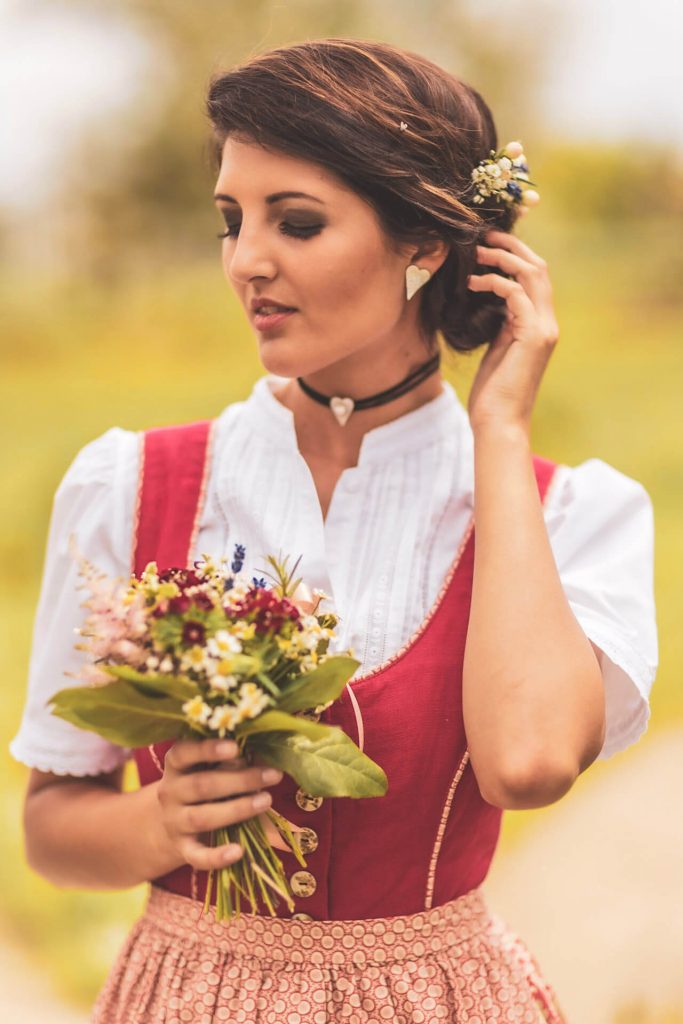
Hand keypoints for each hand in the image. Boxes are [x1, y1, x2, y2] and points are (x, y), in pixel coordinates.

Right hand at [156, 737, 283, 870]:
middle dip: (239, 780)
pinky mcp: (182, 849)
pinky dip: (216, 857)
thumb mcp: (205, 768)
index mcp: (176, 766)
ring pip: (202, 817)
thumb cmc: (199, 785)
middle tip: (272, 776)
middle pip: (201, 786)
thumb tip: (260, 754)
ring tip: (266, 801)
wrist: (165, 824)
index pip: (183, 753)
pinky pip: (197, 856)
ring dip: (236, 809)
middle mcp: (170, 792)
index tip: (235, 747)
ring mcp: (175, 822)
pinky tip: (238, 851)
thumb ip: (228, 761)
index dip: (207, 749)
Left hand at [466, 229, 559, 434]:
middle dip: (511, 247)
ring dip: (503, 259)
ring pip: (532, 274)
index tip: (489, 244)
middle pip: (539, 267)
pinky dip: (495, 283)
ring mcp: (544, 329)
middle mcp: (547, 323)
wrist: (499, 423)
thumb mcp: (497, 350)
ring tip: (476, 254)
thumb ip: (500, 324)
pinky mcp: (534, 337)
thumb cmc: (492, 393)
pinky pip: (517, 295)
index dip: (516, 255)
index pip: (536, 277)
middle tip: (483, 237)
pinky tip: (473, 284)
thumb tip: (489, 301)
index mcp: (539, 325)